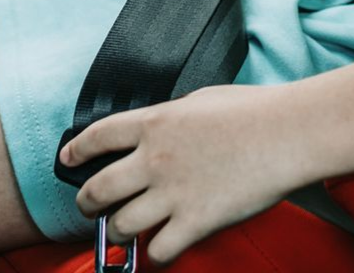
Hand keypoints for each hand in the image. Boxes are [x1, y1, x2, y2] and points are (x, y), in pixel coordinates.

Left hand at [62, 86, 302, 263]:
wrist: (286, 133)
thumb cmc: (250, 110)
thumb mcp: (197, 100)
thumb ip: (168, 118)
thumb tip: (155, 131)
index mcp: (154, 123)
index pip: (96, 137)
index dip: (75, 151)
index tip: (68, 159)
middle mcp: (154, 159)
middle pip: (97, 189)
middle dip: (86, 202)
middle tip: (90, 206)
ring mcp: (173, 193)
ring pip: (120, 226)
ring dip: (118, 231)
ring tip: (124, 230)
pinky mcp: (196, 222)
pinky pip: (159, 251)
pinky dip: (156, 253)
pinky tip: (162, 247)